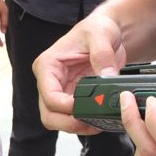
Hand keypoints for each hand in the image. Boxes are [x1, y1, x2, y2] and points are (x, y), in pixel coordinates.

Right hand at [33, 12, 127, 134]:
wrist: (108, 32)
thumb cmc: (98, 28)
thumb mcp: (101, 34)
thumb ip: (102, 54)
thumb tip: (106, 77)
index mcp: (48, 65)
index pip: (48, 95)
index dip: (65, 107)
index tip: (84, 109)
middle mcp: (49, 81)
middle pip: (49, 114)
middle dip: (68, 123)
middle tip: (91, 123)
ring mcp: (60, 92)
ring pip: (58, 121)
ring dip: (76, 127)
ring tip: (97, 123)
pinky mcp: (72, 98)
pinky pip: (72, 119)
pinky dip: (84, 124)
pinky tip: (99, 120)